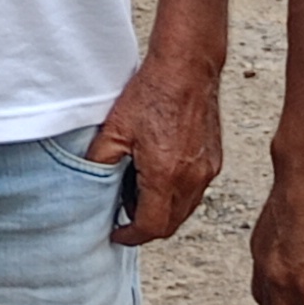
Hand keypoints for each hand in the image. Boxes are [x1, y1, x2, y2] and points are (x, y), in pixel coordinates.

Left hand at [90, 47, 221, 244]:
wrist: (187, 69)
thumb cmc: (152, 94)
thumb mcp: (114, 130)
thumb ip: (99, 163)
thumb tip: (89, 186)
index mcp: (165, 176)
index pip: (151, 226)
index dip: (130, 236)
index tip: (116, 234)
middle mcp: (192, 179)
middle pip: (170, 224)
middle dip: (146, 228)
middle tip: (123, 217)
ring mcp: (207, 170)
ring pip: (185, 210)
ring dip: (162, 212)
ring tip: (137, 195)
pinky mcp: (214, 160)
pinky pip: (195, 192)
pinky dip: (176, 195)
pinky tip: (157, 177)